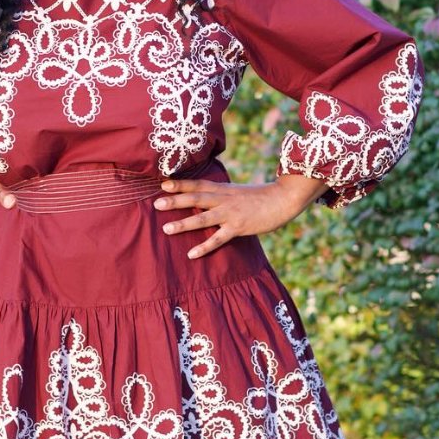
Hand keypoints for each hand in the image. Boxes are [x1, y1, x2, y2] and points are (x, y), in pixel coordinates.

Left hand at [153, 172, 328, 258]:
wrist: (283, 200)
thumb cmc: (260, 197)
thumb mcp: (237, 191)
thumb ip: (221, 194)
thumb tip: (204, 197)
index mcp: (223, 189)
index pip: (198, 184)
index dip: (181, 183)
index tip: (163, 183)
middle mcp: (224, 199)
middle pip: (196, 198)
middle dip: (175, 200)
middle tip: (156, 203)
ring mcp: (231, 214)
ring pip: (203, 219)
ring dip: (184, 224)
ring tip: (166, 229)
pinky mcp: (239, 228)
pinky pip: (218, 239)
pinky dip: (204, 247)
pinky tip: (191, 254)